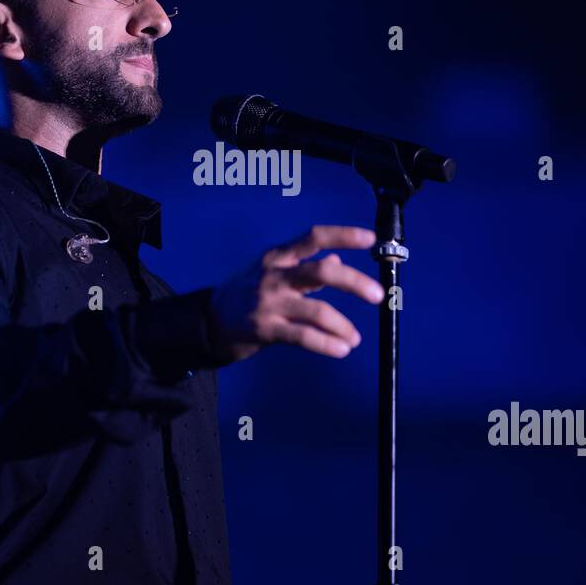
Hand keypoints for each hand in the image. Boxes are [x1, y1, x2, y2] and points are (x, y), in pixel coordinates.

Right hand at [208, 225, 384, 364]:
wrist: (208, 322)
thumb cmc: (245, 294)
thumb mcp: (271, 272)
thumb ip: (304, 267)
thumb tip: (337, 259)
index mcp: (278, 257)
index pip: (313, 237)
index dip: (344, 235)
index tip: (370, 238)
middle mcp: (273, 275)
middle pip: (321, 271)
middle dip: (354, 282)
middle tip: (377, 295)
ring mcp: (268, 303)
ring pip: (316, 310)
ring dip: (342, 326)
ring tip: (354, 339)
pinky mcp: (264, 329)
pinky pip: (303, 337)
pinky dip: (327, 344)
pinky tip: (341, 349)